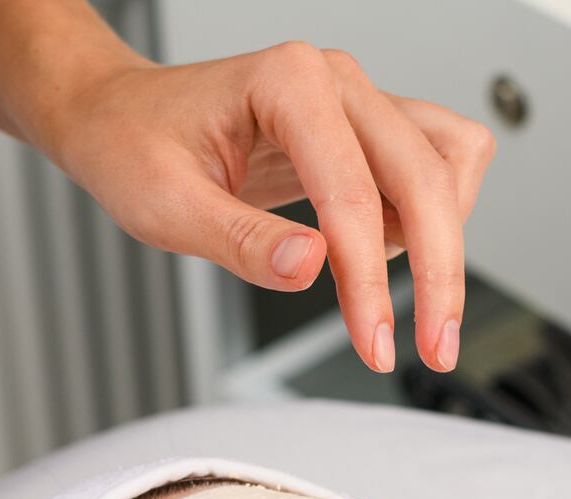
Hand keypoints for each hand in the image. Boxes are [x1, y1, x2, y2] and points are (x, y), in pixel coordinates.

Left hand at [40, 43, 494, 375]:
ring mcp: (357, 100)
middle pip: (427, 175)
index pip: (354, 193)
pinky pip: (436, 163)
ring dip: (445, 237)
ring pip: (450, 160)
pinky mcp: (365, 128)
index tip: (374, 344)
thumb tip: (310, 269)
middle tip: (433, 346)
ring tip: (400, 299)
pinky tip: (383, 257)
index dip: (370, 281)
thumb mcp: (166, 207)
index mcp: (287, 82)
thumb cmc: (133, 145)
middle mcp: (335, 80)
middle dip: (438, 269)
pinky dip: (430, 217)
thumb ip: (242, 241)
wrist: (121, 116)